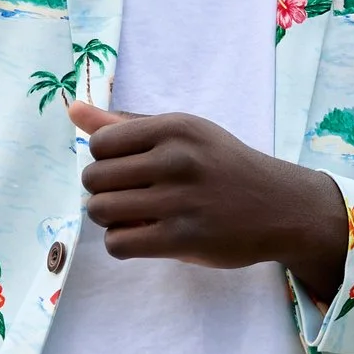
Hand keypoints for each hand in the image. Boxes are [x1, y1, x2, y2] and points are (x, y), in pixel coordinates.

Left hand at [69, 101, 348, 302]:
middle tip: (130, 197)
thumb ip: (126, 124)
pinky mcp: (184, 239)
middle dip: (104, 191)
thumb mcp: (183, 133)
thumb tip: (71, 109)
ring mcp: (180, 201)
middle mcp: (176, 159)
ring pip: (101, 211)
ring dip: (109, 219)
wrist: (282, 206)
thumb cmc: (223, 165)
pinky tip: (141, 237)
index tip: (126, 170)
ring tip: (132, 217)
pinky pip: (119, 244)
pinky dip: (121, 243)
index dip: (104, 161)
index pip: (99, 144)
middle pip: (95, 179)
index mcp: (173, 128)